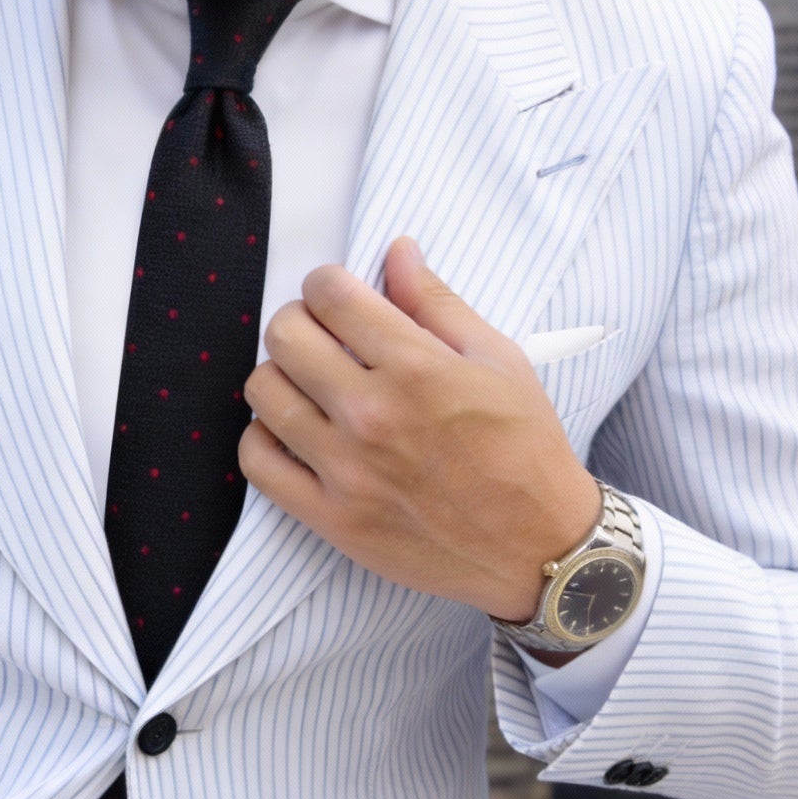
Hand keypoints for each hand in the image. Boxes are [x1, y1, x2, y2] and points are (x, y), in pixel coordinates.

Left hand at [239, 236, 600, 627]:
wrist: (540, 547)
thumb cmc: (525, 450)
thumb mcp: (498, 360)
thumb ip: (437, 302)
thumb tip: (397, 251)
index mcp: (416, 368)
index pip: (329, 295)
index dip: (327, 284)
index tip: (337, 297)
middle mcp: (373, 415)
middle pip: (284, 336)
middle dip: (299, 321)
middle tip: (322, 336)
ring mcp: (347, 470)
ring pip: (263, 392)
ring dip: (280, 376)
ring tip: (310, 384)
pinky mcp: (332, 517)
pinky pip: (257, 463)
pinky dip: (264, 438)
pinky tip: (294, 431)